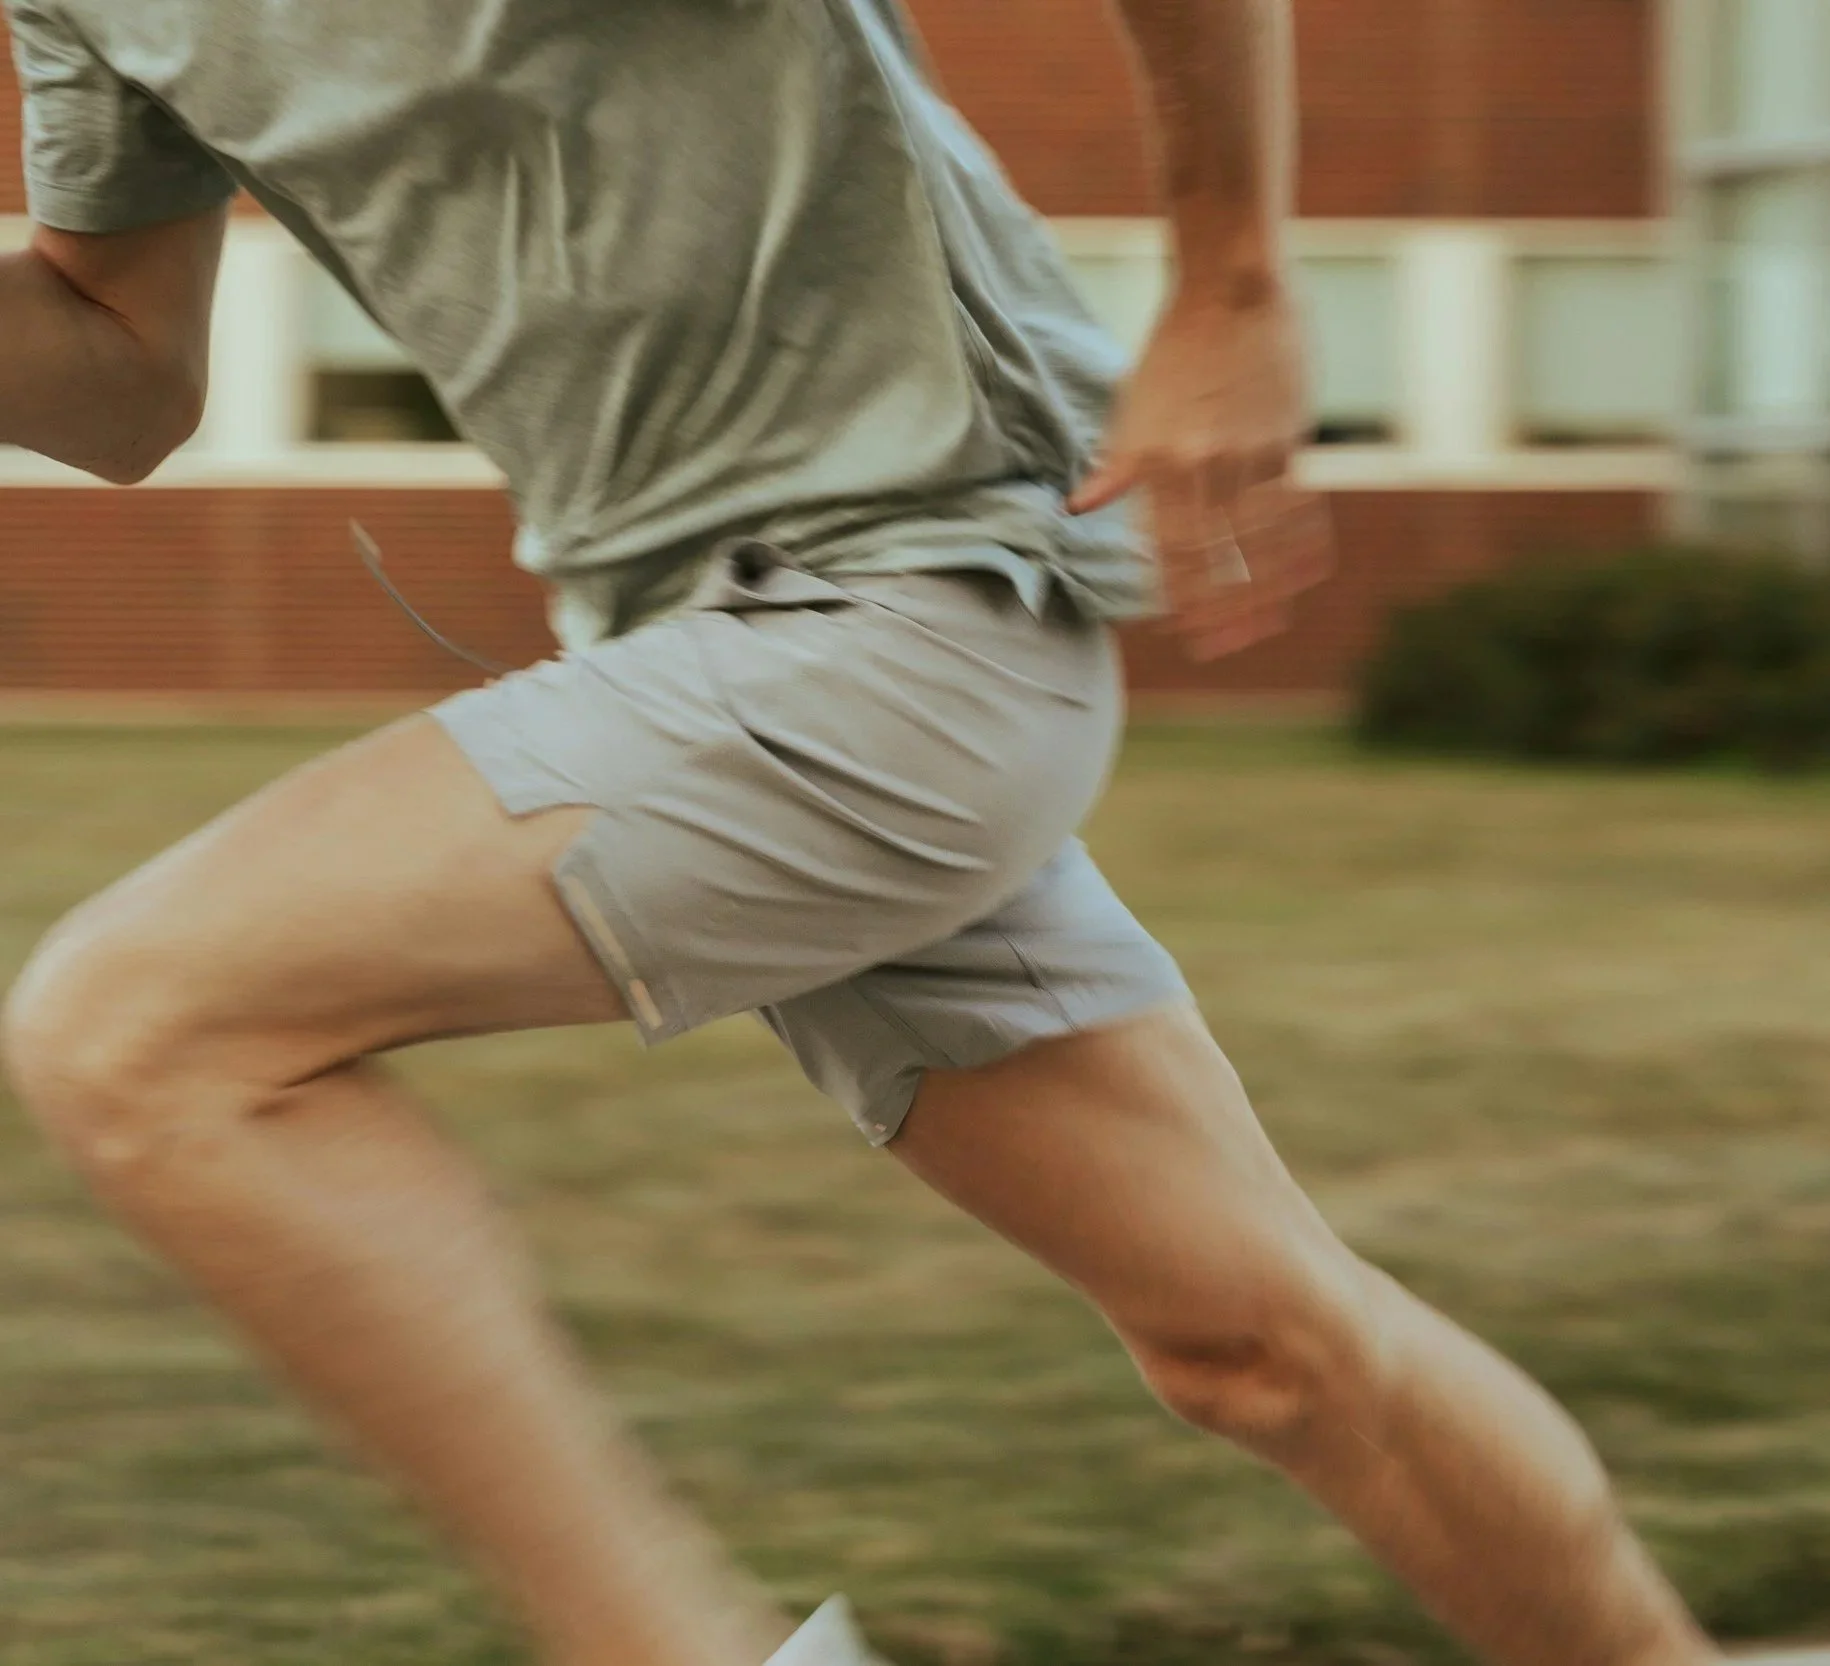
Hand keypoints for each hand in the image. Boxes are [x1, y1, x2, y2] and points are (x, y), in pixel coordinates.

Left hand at [1070, 285, 1333, 660]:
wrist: (1231, 286)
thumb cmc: (1176, 345)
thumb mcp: (1133, 405)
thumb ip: (1117, 465)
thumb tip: (1080, 507)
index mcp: (1159, 460)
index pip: (1164, 548)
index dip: (1172, 593)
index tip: (1176, 628)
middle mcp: (1202, 464)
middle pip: (1211, 556)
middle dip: (1217, 609)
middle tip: (1224, 647)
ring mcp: (1250, 454)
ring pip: (1257, 540)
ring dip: (1264, 588)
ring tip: (1268, 624)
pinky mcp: (1288, 438)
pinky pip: (1295, 505)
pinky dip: (1300, 543)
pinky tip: (1306, 570)